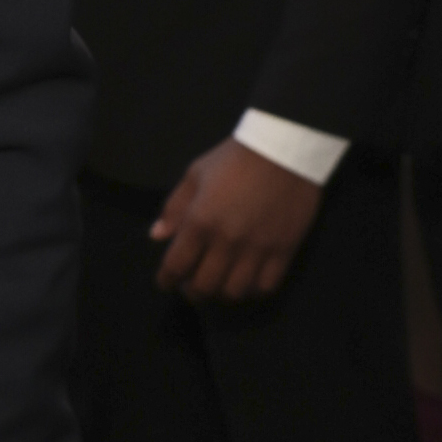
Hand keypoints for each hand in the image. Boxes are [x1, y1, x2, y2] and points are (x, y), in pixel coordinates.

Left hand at [151, 137, 321, 300]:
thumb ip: (174, 208)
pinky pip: (265, 287)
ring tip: (218, 284)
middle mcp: (226, 242)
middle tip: (191, 285)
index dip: (166, 280)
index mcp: (200, 222)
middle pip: (203, 287)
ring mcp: (257, 249)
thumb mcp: (195, 174)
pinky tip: (246, 281)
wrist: (285, 147)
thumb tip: (157, 236)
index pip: (175, 266)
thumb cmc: (235, 158)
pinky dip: (252, 291)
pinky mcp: (283, 251)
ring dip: (220, 295)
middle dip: (191, 291)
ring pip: (234, 293)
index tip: (166, 282)